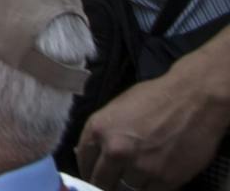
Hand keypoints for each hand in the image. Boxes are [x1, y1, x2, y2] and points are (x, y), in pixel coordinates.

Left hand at [76, 58, 229, 190]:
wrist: (194, 99)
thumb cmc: (156, 97)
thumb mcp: (117, 108)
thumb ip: (103, 133)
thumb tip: (92, 154)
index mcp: (98, 130)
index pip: (84, 162)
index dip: (88, 170)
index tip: (93, 175)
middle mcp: (116, 151)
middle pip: (101, 182)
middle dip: (105, 183)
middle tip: (112, 182)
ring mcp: (141, 167)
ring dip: (128, 188)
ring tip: (133, 180)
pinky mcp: (166, 179)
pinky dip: (149, 189)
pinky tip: (151, 181)